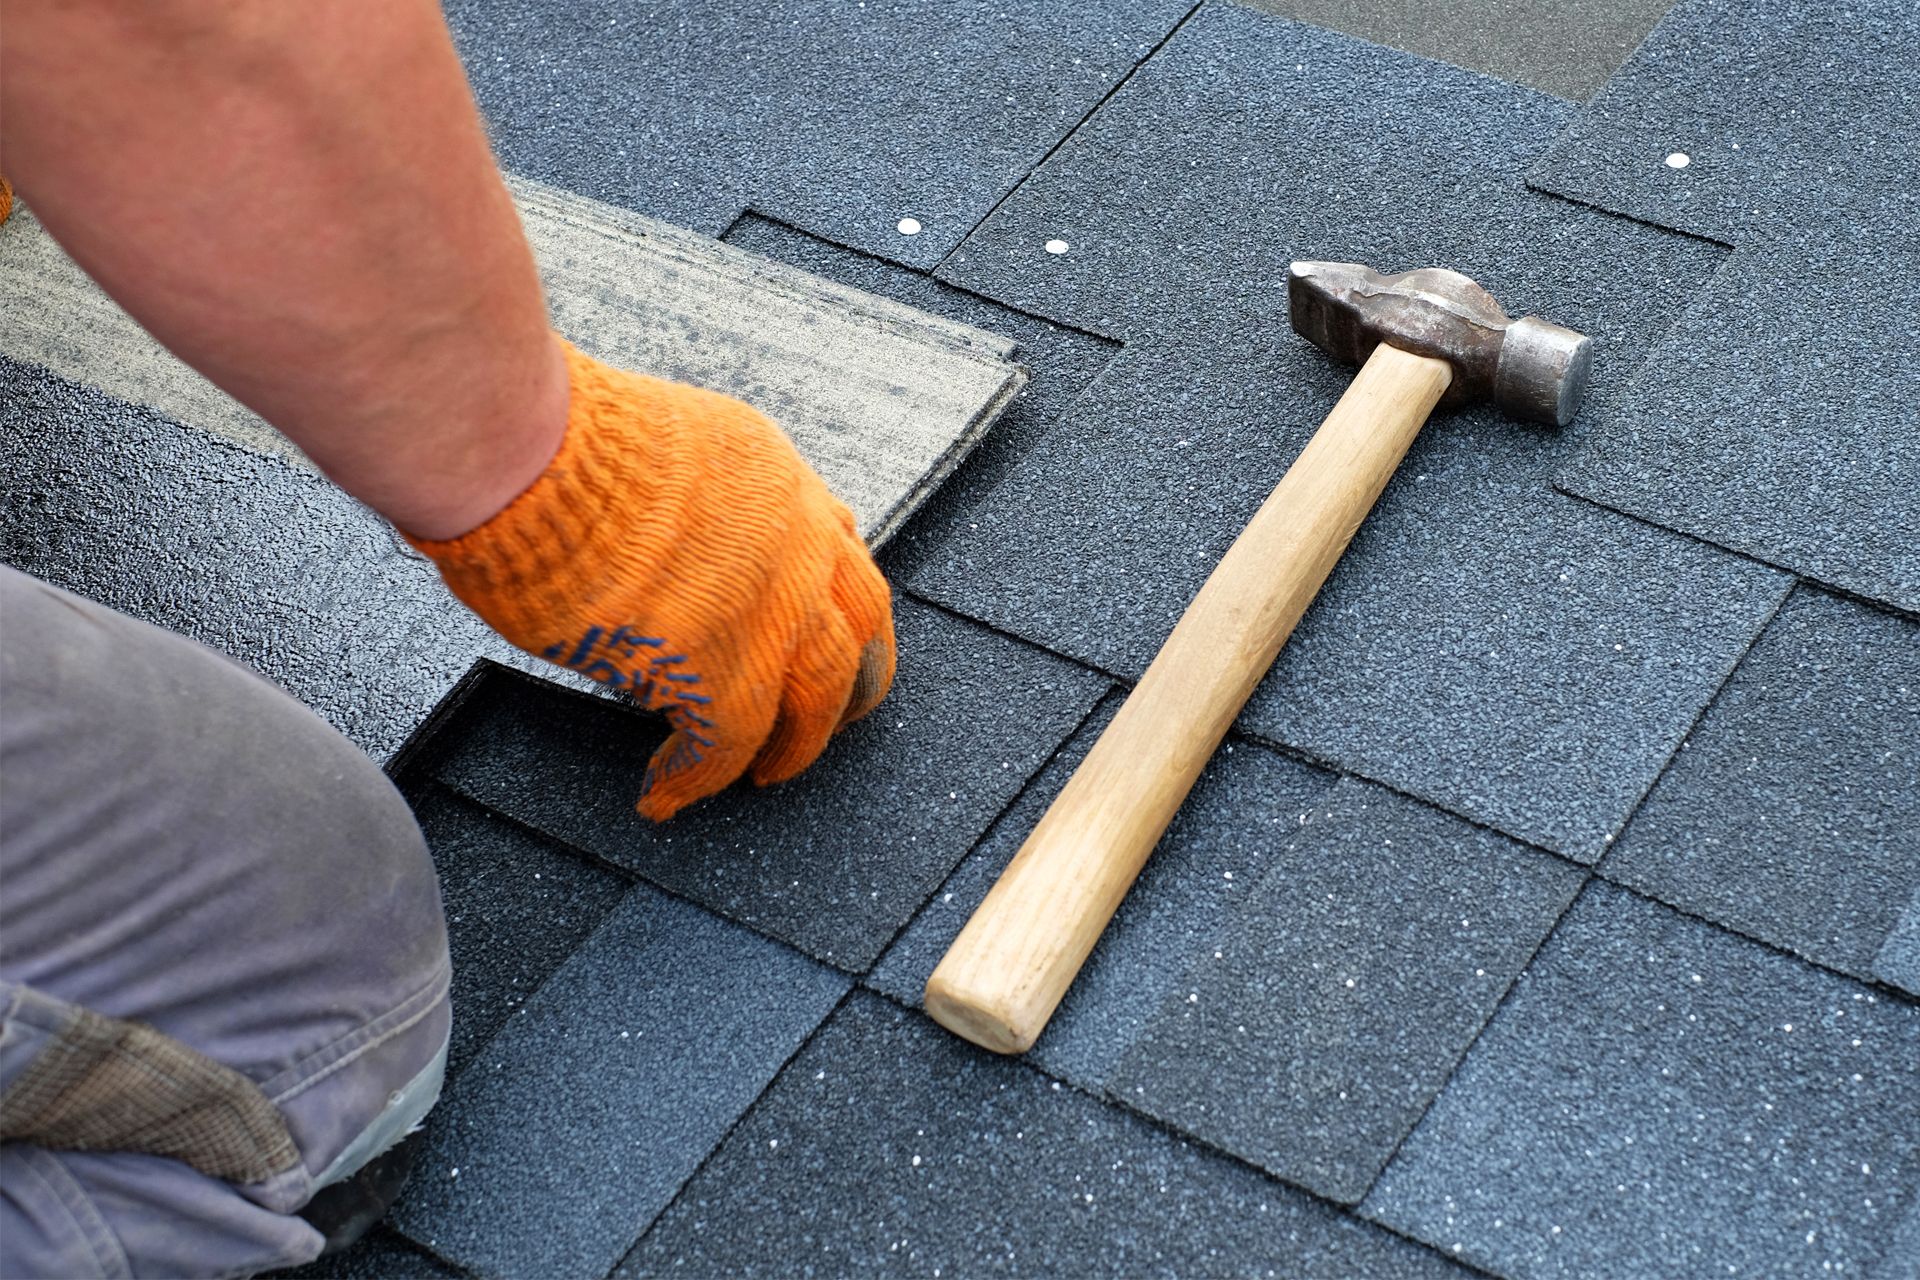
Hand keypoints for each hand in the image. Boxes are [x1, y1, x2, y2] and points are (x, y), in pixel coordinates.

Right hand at [412, 340, 894, 818]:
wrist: (532, 457)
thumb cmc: (557, 442)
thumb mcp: (662, 442)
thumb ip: (691, 497)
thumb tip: (661, 540)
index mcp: (778, 478)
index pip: (840, 550)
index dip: (835, 602)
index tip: (830, 632)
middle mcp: (798, 542)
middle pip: (860, 631)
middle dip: (852, 684)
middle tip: (834, 721)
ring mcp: (770, 610)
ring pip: (816, 700)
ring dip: (793, 747)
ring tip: (765, 777)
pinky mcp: (720, 671)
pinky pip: (725, 748)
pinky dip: (692, 779)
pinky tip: (664, 793)